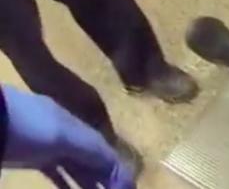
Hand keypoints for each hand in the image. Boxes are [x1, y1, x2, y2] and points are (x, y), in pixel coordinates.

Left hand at [2, 85, 135, 187]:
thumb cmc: (28, 126)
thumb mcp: (62, 136)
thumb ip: (91, 150)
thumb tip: (120, 170)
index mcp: (77, 125)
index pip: (105, 150)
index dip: (118, 171)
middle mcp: (67, 134)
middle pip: (92, 158)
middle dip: (106, 177)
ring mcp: (47, 145)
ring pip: (76, 166)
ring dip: (89, 182)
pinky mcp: (31, 158)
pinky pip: (56, 171)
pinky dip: (67, 182)